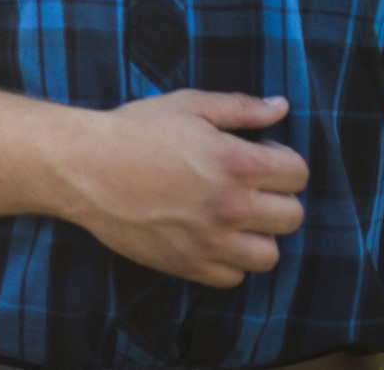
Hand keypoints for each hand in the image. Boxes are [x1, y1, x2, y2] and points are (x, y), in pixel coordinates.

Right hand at [58, 90, 307, 286]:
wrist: (85, 167)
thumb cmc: (135, 130)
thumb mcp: (189, 106)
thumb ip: (242, 107)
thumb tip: (283, 107)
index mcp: (236, 162)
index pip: (298, 174)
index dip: (283, 161)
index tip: (260, 155)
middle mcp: (231, 207)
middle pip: (292, 216)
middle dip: (277, 197)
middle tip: (249, 186)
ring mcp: (210, 242)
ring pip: (270, 254)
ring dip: (259, 235)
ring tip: (233, 216)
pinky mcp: (188, 265)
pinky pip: (234, 276)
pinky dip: (230, 260)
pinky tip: (211, 236)